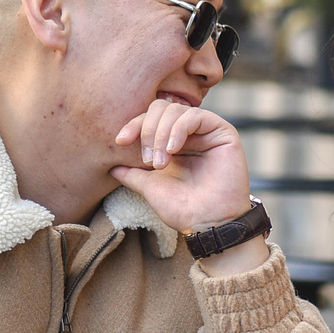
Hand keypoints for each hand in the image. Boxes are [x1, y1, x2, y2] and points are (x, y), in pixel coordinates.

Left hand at [110, 100, 250, 234]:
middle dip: (147, 130)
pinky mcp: (222, 131)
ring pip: (176, 110)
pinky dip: (178, 130)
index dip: (133, 125)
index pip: (150, 119)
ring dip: (161, 134)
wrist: (208, 224)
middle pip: (161, 108)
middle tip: (147, 160)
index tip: (120, 141)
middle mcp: (190, 133)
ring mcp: (206, 131)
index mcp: (173, 142)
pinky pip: (195, 116)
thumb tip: (110, 166)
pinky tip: (173, 150)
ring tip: (160, 162)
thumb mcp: (150, 187)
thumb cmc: (183, 209)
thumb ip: (132, 174)